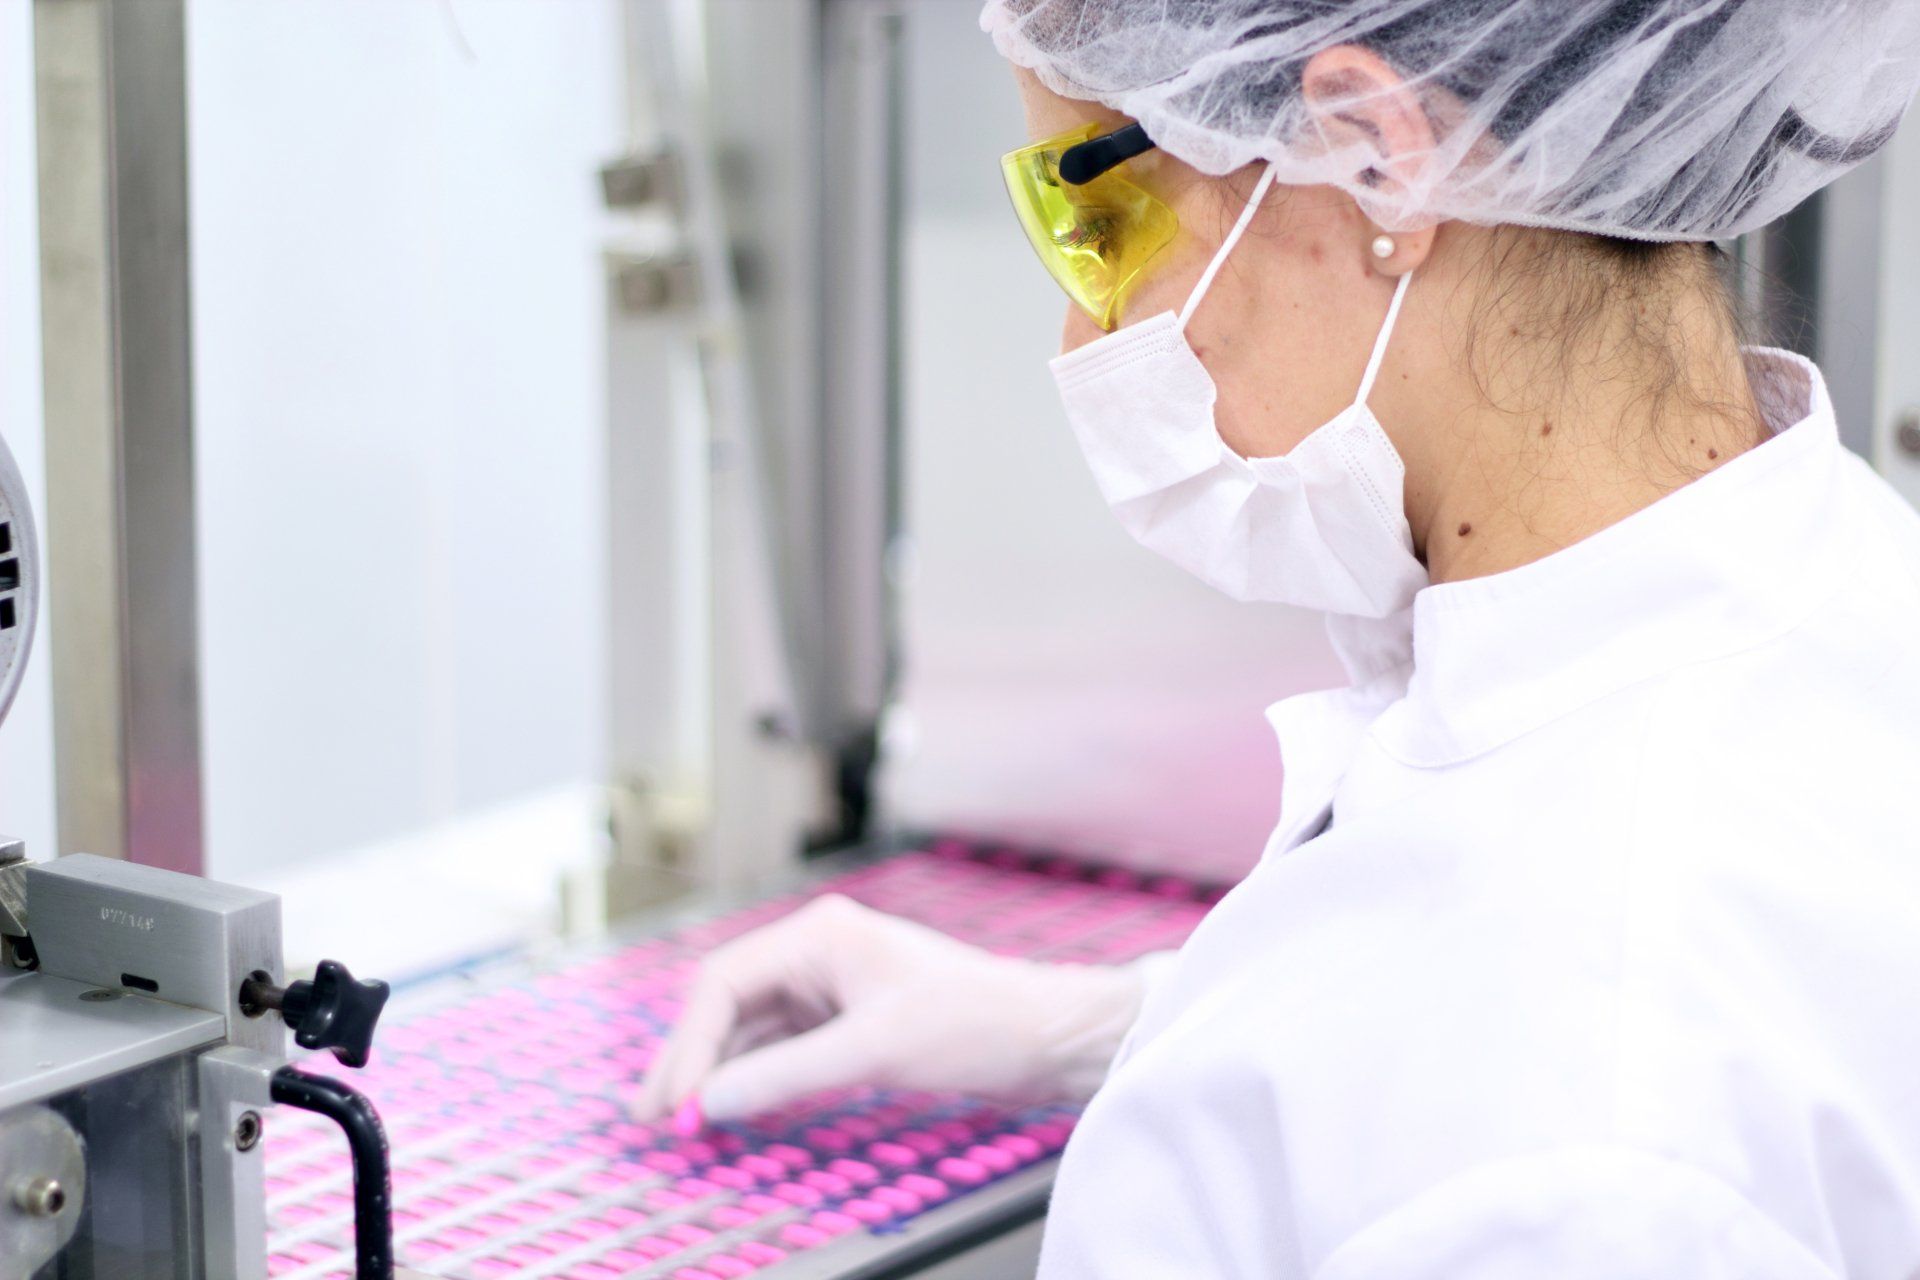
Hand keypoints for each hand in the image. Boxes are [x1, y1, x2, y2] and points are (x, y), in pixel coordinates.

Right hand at [631, 893, 1150, 1123]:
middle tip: (653, 1116)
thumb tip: (709, 1101)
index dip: (688, 1046)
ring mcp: (834, 986)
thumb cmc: (976, 1024)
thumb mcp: (875, 1051)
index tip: (672, 1102)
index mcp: (820, 934)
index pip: (724, 983)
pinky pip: (783, 1046)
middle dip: (690, 1058)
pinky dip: (754, 1077)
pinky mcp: (851, 1019)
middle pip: (729, 1003)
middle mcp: (819, 952)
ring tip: (680, 1120)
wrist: (1047, 1038)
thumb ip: (787, 1075)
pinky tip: (732, 1107)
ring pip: (751, 1027)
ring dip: (716, 1071)